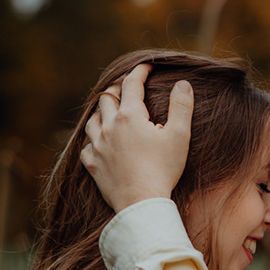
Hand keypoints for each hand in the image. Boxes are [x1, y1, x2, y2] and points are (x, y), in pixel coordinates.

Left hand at [79, 64, 191, 211]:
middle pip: (107, 98)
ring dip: (101, 112)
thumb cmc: (163, 169)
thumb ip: (181, 106)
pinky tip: (98, 142)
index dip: (140, 72)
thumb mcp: (179, 135)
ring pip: (93, 120)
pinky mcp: (92, 165)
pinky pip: (86, 146)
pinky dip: (92, 140)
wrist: (141, 202)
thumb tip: (182, 84)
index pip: (132, 84)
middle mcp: (109, 127)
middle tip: (127, 87)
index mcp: (130, 116)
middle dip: (117, 89)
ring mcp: (98, 146)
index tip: (147, 67)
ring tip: (110, 112)